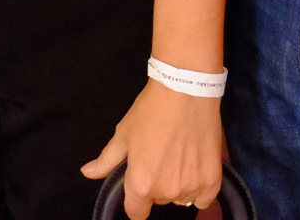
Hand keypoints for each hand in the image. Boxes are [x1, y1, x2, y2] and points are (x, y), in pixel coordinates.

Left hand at [81, 79, 224, 217]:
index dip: (136, 201)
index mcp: (140, 184)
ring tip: (179, 157)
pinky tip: (195, 165)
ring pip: (181, 198)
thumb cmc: (151, 111)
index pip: (136, 213)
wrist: (186, 92)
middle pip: (159, 200)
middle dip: (157, 185)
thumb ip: (106, 160)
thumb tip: (87, 172)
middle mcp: (166, 192)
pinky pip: (204, 198)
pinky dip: (200, 187)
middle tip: (160, 157)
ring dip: (178, 185)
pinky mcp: (212, 180)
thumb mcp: (123, 134)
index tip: (140, 187)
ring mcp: (191, 188)